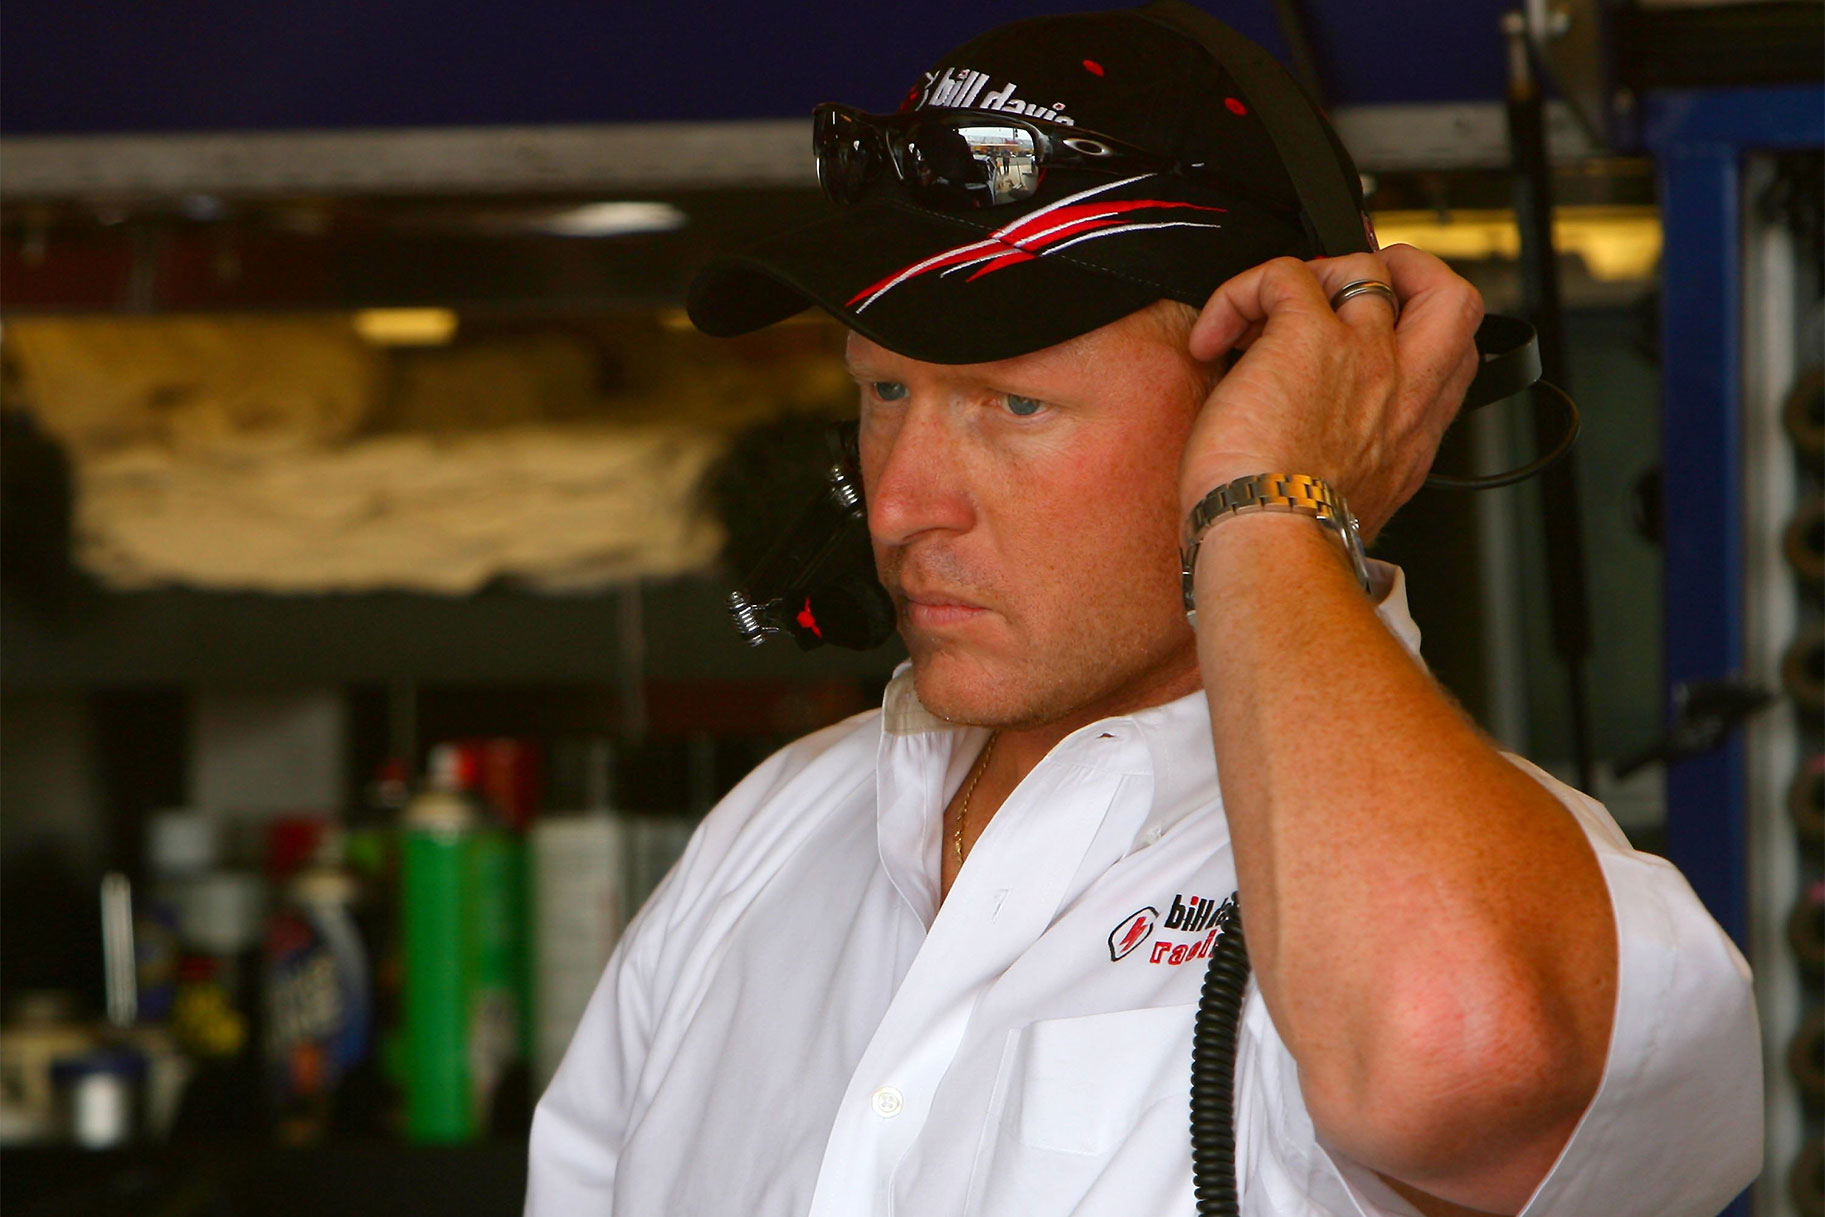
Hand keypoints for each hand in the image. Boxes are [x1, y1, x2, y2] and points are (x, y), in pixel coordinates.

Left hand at [1178, 245, 1483, 541]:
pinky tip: (1212, 340)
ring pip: (1359, 267)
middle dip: (1403, 270)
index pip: (1453, 356)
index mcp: (1411, 433)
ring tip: (1255, 324)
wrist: (1275, 547)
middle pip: (1449, 293)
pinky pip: (1282, 275)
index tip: (1368, 341)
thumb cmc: (1290, 541)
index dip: (1417, 331)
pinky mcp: (1305, 336)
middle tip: (1342, 292)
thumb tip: (1315, 465)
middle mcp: (1400, 388)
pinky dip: (1239, 294)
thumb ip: (1351, 471)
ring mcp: (1362, 354)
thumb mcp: (1348, 508)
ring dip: (1304, 280)